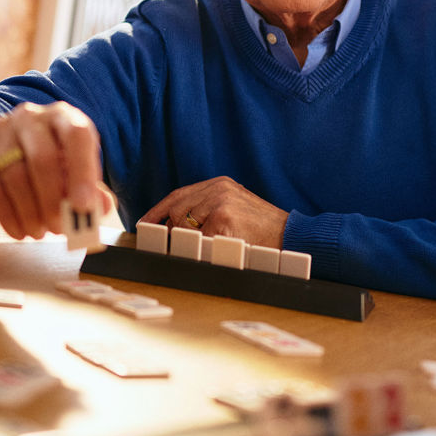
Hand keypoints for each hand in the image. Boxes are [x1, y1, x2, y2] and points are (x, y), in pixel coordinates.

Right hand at [0, 102, 114, 240]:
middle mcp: (31, 117)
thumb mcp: (75, 173)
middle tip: (59, 228)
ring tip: (39, 232)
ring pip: (15, 177)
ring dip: (30, 213)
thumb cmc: (48, 165)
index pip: (77, 135)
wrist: (0, 156)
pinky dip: (7, 217)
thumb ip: (92, 191)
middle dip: (53, 201)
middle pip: (42, 159)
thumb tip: (101, 207)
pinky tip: (18, 231)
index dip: (82, 172)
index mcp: (63, 117)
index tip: (83, 206)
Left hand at [139, 177, 287, 247]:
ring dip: (189, 241)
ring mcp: (219, 201)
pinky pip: (198, 238)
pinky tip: (214, 250)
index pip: (178, 195)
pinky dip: (202, 248)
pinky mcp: (223, 217)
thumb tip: (176, 225)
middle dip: (173, 230)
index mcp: (219, 184)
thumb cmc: (262, 228)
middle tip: (178, 245)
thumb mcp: (235, 207)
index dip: (158, 210)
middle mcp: (217, 188)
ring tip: (206, 247)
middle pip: (176, 208)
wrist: (289, 234)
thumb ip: (208, 209)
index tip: (145, 223)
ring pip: (184, 225)